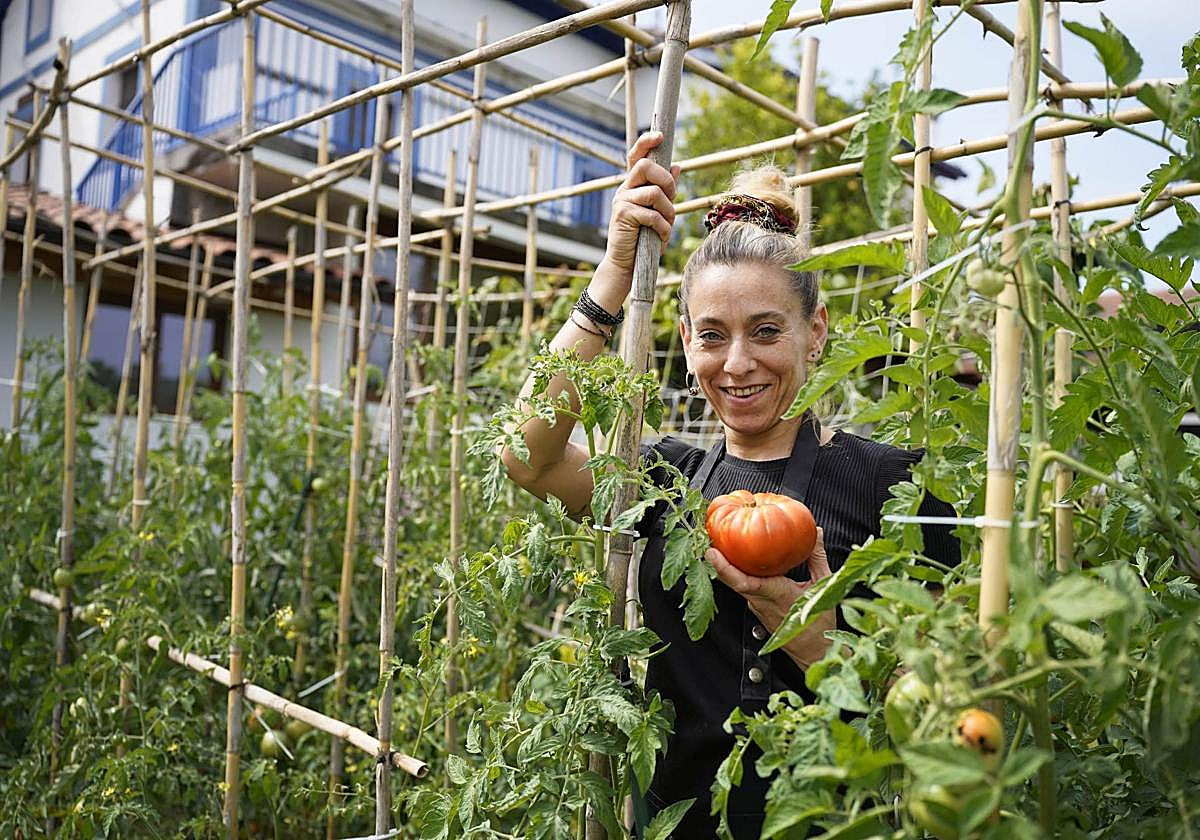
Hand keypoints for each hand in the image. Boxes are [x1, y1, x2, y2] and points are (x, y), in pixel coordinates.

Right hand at [598, 132, 680, 280]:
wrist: (626, 264)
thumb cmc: (644, 238)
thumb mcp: (658, 211)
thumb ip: (666, 190)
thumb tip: (678, 165)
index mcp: (632, 185)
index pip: (636, 156)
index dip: (646, 142)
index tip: (661, 135)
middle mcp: (624, 189)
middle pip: (645, 166)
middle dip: (666, 181)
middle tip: (671, 197)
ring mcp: (621, 202)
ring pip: (654, 193)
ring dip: (668, 210)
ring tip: (666, 226)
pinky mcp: (623, 216)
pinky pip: (651, 214)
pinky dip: (663, 227)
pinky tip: (662, 237)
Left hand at [707, 527, 835, 670]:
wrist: (813, 650)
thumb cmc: (818, 624)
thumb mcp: (823, 586)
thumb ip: (816, 557)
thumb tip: (816, 533)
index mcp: (776, 594)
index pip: (743, 582)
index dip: (724, 568)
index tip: (712, 552)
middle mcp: (761, 601)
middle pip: (732, 580)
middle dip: (718, 560)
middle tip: (709, 539)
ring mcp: (756, 606)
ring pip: (736, 584)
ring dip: (726, 566)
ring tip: (719, 544)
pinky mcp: (757, 607)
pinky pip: (744, 588)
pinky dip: (738, 573)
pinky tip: (740, 560)